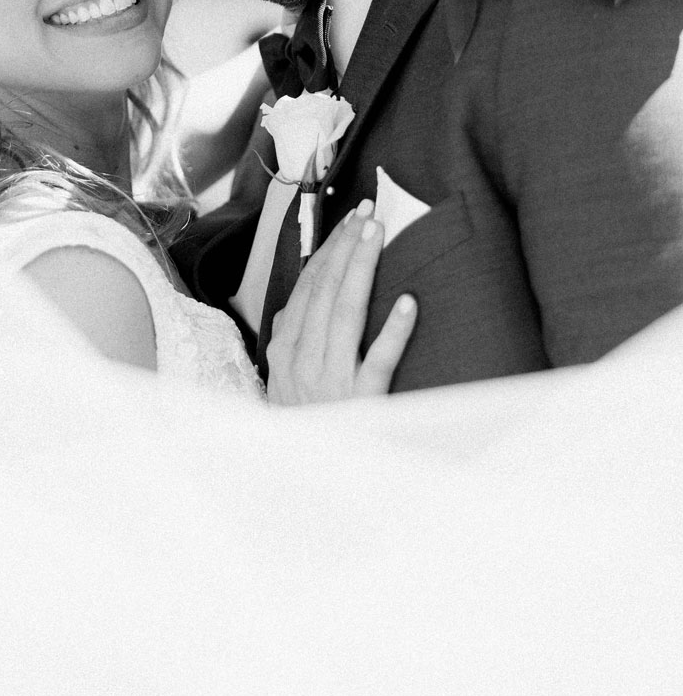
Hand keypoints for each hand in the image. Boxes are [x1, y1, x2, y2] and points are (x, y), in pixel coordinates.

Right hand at [265, 202, 416, 405]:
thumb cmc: (303, 424)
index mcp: (285, 350)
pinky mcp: (360, 403)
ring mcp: (331, 381)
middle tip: (368, 213)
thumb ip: (296, 336)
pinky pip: (378, 361)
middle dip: (347, 246)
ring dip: (363, 269)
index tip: (350, 220)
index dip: (330, 250)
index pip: (309, 287)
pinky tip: (409, 302)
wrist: (304, 483)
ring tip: (378, 235)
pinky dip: (394, 330)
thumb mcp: (286, 380)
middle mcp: (303, 360)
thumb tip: (309, 292)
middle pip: (327, 291)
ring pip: (347, 314)